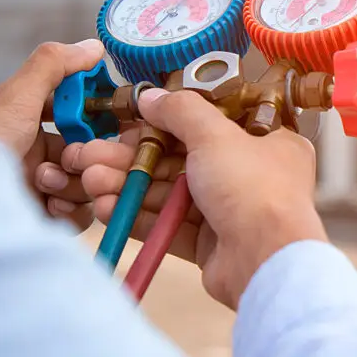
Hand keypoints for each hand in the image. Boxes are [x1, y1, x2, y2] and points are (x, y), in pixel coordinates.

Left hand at [0, 40, 105, 230]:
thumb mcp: (15, 95)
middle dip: (87, 155)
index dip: (95, 117)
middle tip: (74, 158)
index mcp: (25, 119)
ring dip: (74, 183)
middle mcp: (33, 151)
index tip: (105, 120)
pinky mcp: (41, 215)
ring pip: (86, 182)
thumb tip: (92, 47)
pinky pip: (77, 214)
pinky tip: (52, 206)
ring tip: (45, 183)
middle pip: (87, 151)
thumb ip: (53, 66)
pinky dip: (71, 210)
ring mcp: (37, 185)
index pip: (76, 113)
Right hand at [77, 89, 326, 308]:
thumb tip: (152, 97)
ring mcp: (230, 210)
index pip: (212, 122)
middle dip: (133, 157)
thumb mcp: (216, 135)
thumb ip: (181, 112)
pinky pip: (170, 224)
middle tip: (91, 154)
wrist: (265, 260)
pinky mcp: (211, 244)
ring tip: (89, 181)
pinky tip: (106, 209)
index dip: (168, 120)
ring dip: (129, 185)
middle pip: (182, 158)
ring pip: (171, 192)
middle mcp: (251, 174)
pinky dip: (139, 216)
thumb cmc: (253, 188)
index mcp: (267, 141)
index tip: (131, 121)